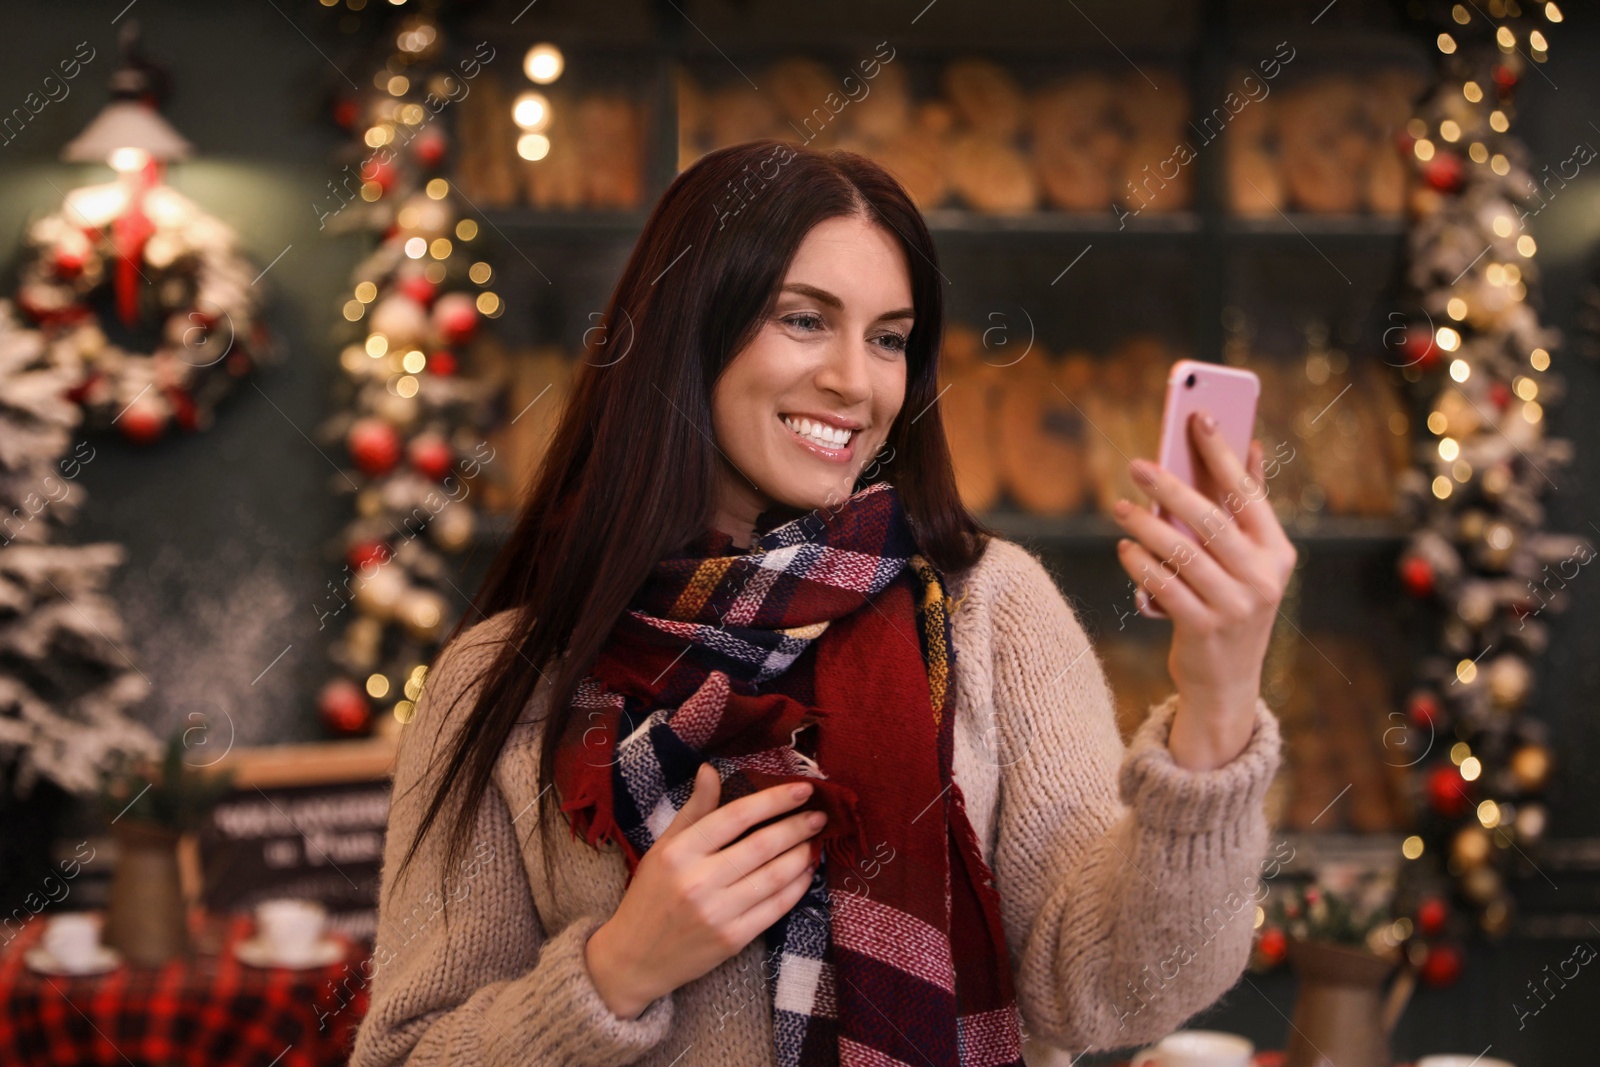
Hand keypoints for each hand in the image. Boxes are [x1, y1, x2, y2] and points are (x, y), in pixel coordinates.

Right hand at [583, 762, 823, 1018]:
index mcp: (678, 852)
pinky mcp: (732, 940)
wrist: (635, 958)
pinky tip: (805, 873)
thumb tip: (711, 769)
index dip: (773, 800)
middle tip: (819, 815)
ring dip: (801, 856)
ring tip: (814, 841)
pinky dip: (796, 888)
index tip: (802, 789)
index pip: (736, 816)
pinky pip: (775, 908)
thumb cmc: (650, 895)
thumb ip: (694, 809)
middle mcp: (698, 881)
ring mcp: (717, 913)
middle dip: (796, 827)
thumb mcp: (664, 847)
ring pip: (774, 877)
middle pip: (761, 846)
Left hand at [1111, 411, 1295, 770]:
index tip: (1198, 416)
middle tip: (1137, 464)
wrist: (1227, 679)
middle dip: (1170, 487)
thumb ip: (1247, 506)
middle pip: (1210, 520)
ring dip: (1145, 526)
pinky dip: (1140, 565)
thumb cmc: (1232, 602)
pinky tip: (1124, 548)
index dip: (1222, 452)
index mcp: (1277, 551)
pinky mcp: (1204, 629)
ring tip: (1119, 507)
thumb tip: (1250, 443)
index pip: (1247, 492)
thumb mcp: (1250, 560)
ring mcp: (1235, 606)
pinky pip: (1163, 587)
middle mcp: (1262, 577)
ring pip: (1181, 553)